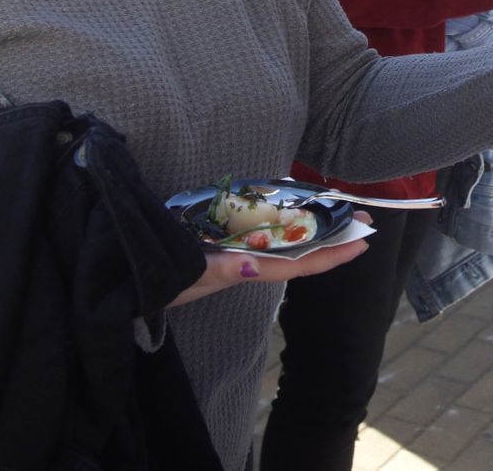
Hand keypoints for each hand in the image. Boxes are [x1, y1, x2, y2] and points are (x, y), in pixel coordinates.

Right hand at [168, 211, 372, 307]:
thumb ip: (220, 271)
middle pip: (298, 251)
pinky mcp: (219, 241)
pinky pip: (259, 231)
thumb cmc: (158, 280)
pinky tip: (292, 211)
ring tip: (341, 212)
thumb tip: (253, 267)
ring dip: (312, 228)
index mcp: (244, 271)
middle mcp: (246, 262)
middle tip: (364, 219)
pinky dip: (281, 221)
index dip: (331, 255)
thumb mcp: (188, 277)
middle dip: (331, 237)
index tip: (362, 243)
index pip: (297, 265)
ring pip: (283, 241)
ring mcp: (234, 252)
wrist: (128, 279)